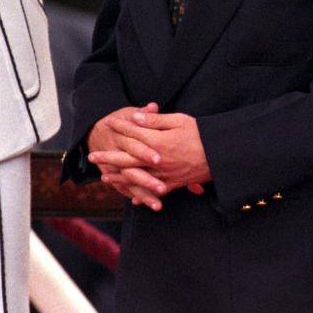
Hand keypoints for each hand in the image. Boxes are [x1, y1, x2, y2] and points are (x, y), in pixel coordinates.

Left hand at [91, 105, 211, 202]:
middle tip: (92, 157)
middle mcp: (156, 161)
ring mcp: (163, 175)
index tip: (108, 122)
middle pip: (126, 159)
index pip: (133, 133)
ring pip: (135, 178)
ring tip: (104, 176)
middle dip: (108, 157)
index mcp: (158, 142)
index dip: (120, 126)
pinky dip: (141, 194)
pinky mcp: (173, 184)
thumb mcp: (179, 120)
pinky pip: (152, 192)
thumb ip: (155, 121)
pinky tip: (131, 196)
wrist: (220, 155)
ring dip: (118, 177)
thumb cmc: (201, 134)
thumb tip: (136, 117)